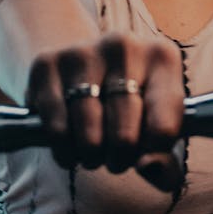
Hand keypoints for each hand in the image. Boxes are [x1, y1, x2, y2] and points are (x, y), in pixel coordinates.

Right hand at [24, 33, 185, 190]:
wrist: (86, 67)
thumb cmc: (132, 106)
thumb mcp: (158, 128)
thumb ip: (166, 161)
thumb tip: (148, 166)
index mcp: (162, 58)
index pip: (163, 128)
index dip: (153, 153)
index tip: (146, 152)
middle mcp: (123, 47)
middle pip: (124, 135)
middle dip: (119, 158)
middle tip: (116, 158)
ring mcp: (82, 52)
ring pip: (88, 133)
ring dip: (90, 156)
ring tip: (93, 151)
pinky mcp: (46, 64)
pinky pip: (55, 127)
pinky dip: (63, 148)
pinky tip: (69, 145)